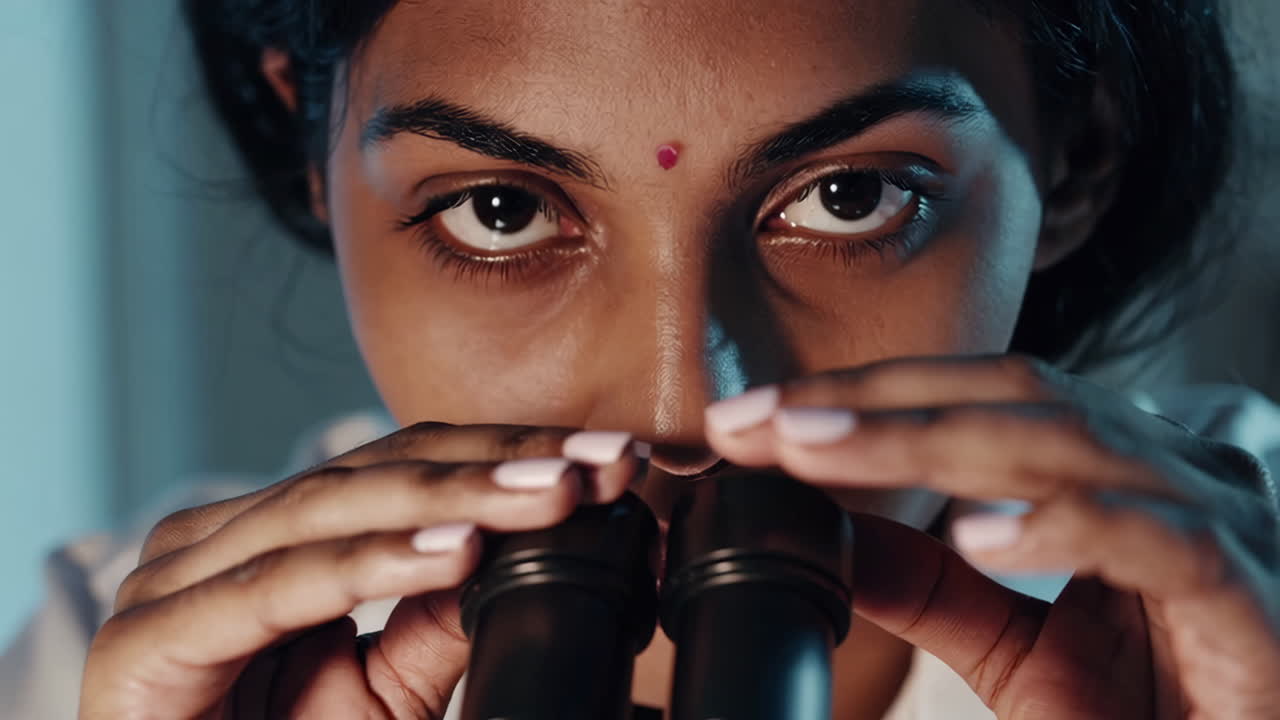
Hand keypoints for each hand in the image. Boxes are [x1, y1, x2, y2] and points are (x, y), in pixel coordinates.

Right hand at [80, 423, 641, 718]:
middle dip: (501, 464)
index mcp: (272, 538)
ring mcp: (174, 581)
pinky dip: (374, 565)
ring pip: (335, 512)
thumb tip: (516, 553)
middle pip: (379, 473)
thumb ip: (436, 623)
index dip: (509, 456)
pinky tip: (457, 553)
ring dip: (456, 499)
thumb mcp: (384, 696)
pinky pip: (279, 588)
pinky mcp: (147, 641)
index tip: (612, 460)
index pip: (405, 468)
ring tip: (551, 494)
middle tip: (603, 462)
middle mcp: (218, 541)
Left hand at [705, 354, 1279, 718]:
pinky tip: (975, 534)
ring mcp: (1218, 519)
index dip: (860, 397)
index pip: (972, 399)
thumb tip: (824, 530)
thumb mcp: (1016, 648)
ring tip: (820, 448)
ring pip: (1065, 442)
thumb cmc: (1162, 712)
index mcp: (1112, 470)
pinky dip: (1060, 526)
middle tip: (758, 418)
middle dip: (871, 400)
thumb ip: (929, 588)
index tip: (751, 420)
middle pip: (1008, 394)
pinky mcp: (1251, 591)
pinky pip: (1157, 538)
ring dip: (928, 441)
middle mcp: (1168, 471)